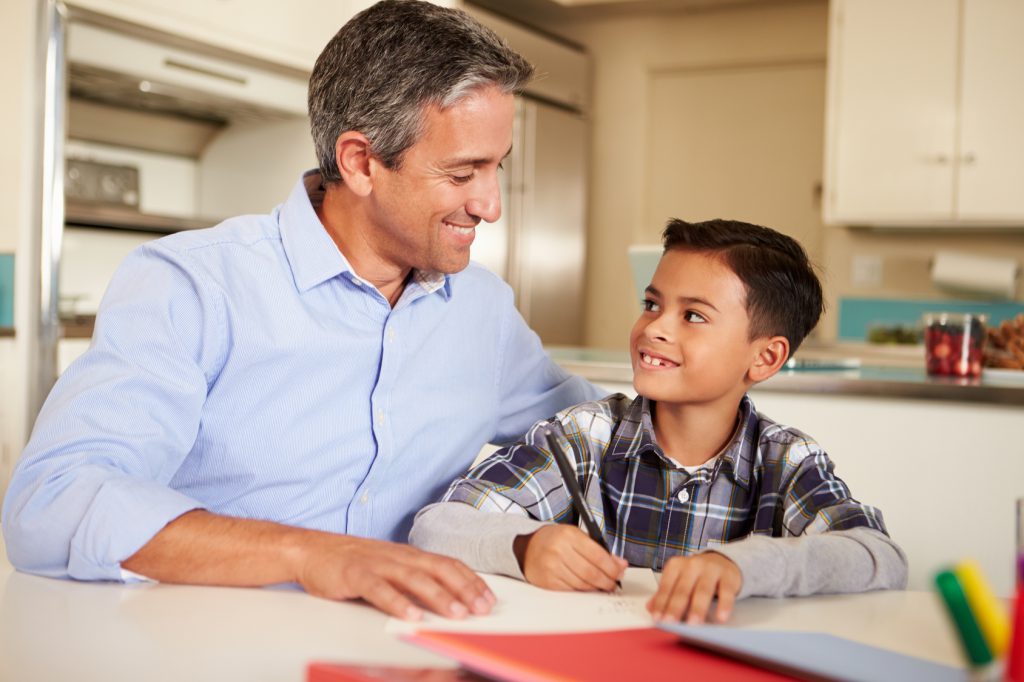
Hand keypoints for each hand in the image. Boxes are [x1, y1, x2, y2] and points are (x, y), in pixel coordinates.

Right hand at [295, 533, 495, 620]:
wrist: (311, 549)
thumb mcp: (389, 567)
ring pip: (414, 579)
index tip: (488, 598)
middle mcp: (398, 556)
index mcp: (409, 555)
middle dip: (464, 589)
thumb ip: (413, 580)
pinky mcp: (355, 574)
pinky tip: (411, 616)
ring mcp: (377, 564)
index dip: (471, 581)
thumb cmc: (352, 562)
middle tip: (482, 608)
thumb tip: (445, 600)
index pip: (448, 564)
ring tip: (456, 614)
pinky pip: (379, 589)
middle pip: (439, 570)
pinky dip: (397, 602)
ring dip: (439, 596)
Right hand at [515, 524, 626, 591]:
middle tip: (614, 584)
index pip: (598, 556)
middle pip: (591, 573)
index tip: (620, 572)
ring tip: (603, 586)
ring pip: (582, 584)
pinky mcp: (547, 582)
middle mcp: (559, 551)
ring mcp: (552, 567)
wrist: (527, 548)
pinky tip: (588, 588)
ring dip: (596, 588)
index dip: (612, 567)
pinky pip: (571, 590)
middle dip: (607, 581)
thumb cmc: (556, 541)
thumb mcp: (576, 536)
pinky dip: (583, 591)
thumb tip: (620, 565)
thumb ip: (598, 549)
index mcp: (569, 535)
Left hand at [647, 552, 741, 623]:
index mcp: (676, 566)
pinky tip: (721, 618)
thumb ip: (665, 594)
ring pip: (703, 591)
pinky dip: (724, 605)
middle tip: (672, 624)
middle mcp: (692, 564)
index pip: (666, 586)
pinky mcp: (728, 576)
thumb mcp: (678, 580)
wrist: (722, 561)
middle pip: (683, 589)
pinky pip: (726, 592)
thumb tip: (650, 608)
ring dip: (698, 608)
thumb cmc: (695, 575)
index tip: (658, 619)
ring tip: (694, 624)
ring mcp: (711, 569)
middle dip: (676, 608)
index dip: (661, 604)